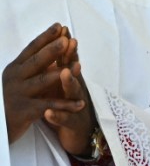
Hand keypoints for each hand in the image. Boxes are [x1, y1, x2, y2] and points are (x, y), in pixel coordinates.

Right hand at [3, 24, 88, 145]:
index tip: (59, 26)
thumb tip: (53, 45)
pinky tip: (80, 104)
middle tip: (66, 40)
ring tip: (76, 67)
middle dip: (52, 50)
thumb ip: (33, 65)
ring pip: (42, 82)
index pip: (31, 49)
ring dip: (60, 74)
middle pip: (36, 61)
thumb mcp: (19, 78)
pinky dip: (65, 105)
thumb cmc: (11, 98)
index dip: (45, 37)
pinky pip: (48, 106)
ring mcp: (19, 94)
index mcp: (15, 68)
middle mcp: (15, 78)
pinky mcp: (24, 111)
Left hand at [43, 35, 98, 155]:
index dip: (66, 45)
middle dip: (71, 56)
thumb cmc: (71, 108)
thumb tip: (57, 47)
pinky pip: (65, 119)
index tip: (63, 29)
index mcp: (71, 81)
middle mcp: (76, 90)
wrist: (83, 136)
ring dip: (69, 82)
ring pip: (74, 93)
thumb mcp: (66, 86)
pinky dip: (58, 115)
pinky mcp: (74, 123)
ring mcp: (77, 106)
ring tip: (64, 72)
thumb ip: (62, 69)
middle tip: (69, 42)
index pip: (68, 59)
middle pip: (74, 71)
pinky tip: (49, 113)